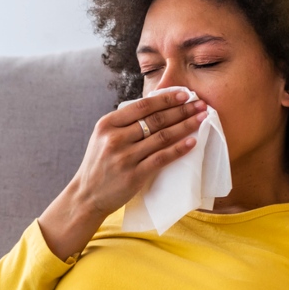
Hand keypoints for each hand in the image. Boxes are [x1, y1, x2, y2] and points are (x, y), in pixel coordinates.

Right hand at [38, 87, 208, 260]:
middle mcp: (115, 139)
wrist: (87, 195)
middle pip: (155, 120)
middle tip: (200, 104)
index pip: (142, 106)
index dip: (166, 99)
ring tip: (201, 119)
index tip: (185, 94)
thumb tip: (157, 106)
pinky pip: (161, 158)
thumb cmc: (99, 164)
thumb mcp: (103, 138)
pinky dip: (178, 149)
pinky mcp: (134, 175)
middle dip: (181, 110)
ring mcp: (124, 157)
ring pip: (161, 137)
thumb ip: (124, 123)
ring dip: (185, 126)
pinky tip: (192, 142)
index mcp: (107, 124)